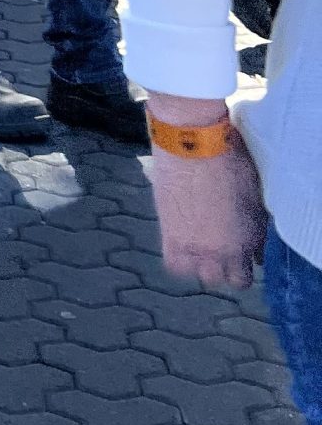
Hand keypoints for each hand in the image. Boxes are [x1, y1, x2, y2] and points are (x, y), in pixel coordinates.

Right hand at [149, 141, 266, 288]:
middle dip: (225, 267)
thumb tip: (253, 248)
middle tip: (222, 249)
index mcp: (246, 242)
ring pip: (201, 276)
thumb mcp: (253, 197)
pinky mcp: (169, 235)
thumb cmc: (228, 162)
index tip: (242, 254)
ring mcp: (194, 246)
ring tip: (200, 247)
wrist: (193, 145)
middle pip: (225, 280)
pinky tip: (183, 244)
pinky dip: (180, 260)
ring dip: (202, 265)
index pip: (245, 276)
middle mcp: (220, 251)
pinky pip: (175, 265)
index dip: (244, 266)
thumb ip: (254, 229)